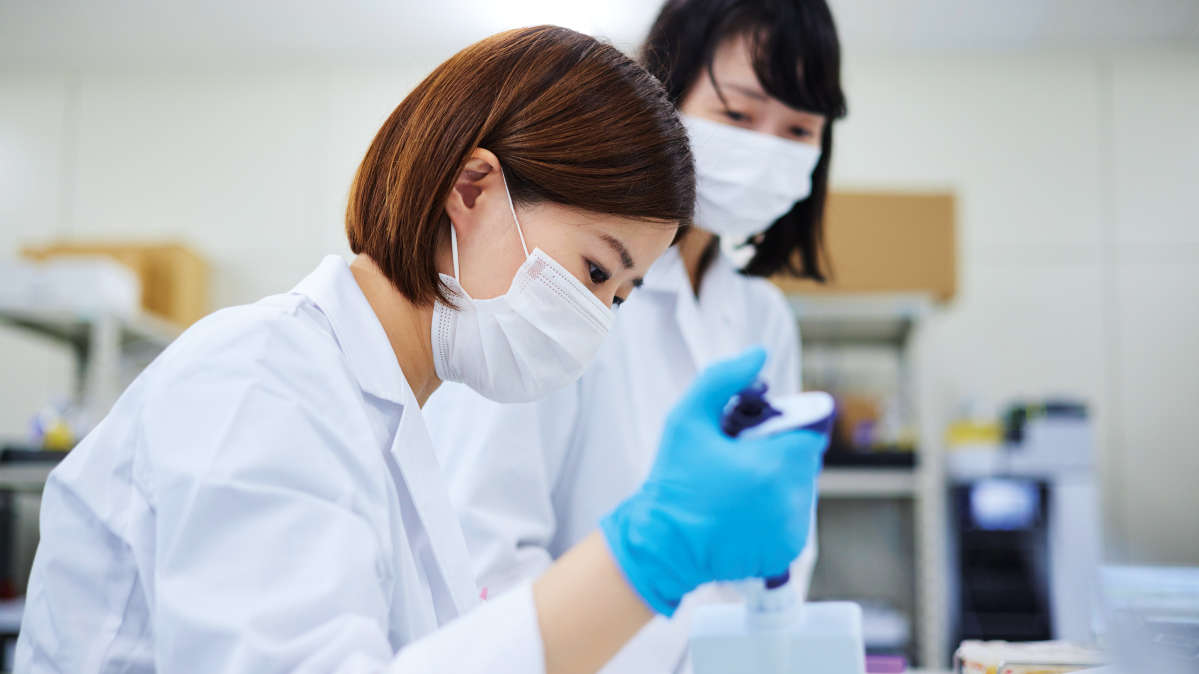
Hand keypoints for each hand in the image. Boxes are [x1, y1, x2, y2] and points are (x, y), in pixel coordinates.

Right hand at [600, 347, 827, 615]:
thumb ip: (723, 378)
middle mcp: (792, 501)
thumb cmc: (672, 479)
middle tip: (737, 459)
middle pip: (805, 459)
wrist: (661, 545)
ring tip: (736, 486)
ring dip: (779, 480)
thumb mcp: (687, 419)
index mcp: (776, 466)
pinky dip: (775, 510)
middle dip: (779, 452)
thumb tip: (759, 354)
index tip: (754, 434)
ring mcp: (792, 531)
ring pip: (801, 487)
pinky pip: (793, 516)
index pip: (810, 431)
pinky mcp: (787, 552)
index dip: (784, 426)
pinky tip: (741, 510)